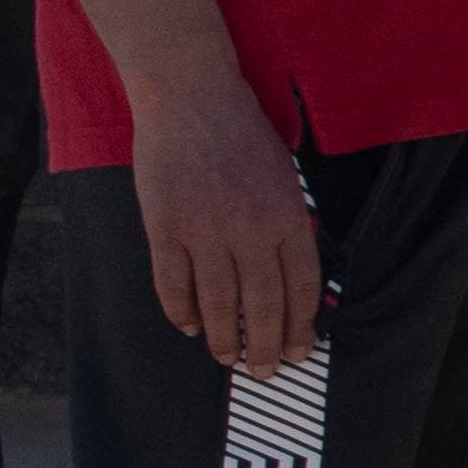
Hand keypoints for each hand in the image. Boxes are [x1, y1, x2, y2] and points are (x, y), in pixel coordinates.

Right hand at [129, 71, 324, 382]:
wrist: (191, 96)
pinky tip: (190, 326)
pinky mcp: (165, 227)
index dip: (302, 326)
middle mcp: (249, 228)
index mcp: (285, 215)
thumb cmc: (242, 136)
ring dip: (225, 338)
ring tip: (228, 357)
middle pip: (263, 304)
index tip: (301, 350)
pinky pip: (173, 284)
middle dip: (268, 346)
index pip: (301, 287)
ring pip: (219, 303)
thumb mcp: (284, 177)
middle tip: (266, 370)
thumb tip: (294, 281)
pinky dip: (182, 311)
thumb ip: (289, 225)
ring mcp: (204, 229)